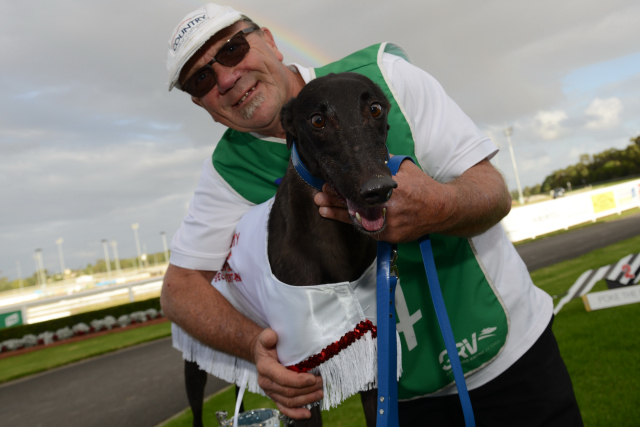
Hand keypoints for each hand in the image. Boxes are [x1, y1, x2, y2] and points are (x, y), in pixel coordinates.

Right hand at [253, 328, 323, 418]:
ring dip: (306, 399)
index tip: (313, 378)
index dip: (298, 381)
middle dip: (307, 389)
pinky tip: (307, 414)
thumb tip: (273, 336)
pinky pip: (285, 408)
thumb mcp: (266, 336)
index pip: (283, 378)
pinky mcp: (275, 397)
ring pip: (289, 401)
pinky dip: (296, 413)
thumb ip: (268, 336)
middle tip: (322, 382)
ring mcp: (270, 392)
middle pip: (289, 392)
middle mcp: (266, 382)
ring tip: (320, 393)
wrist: (262, 354)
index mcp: (265, 368)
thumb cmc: (267, 345)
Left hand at [314, 158, 509, 241]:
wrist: (442, 210)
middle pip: (357, 207)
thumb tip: (365, 153)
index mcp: (395, 190)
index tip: (329, 183)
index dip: (344, 189)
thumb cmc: (423, 187)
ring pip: (359, 221)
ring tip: (322, 208)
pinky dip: (354, 223)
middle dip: (336, 202)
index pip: (363, 190)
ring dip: (339, 215)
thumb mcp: (405, 169)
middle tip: (320, 196)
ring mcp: (391, 226)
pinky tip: (338, 217)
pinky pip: (368, 230)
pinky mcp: (391, 236)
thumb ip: (386, 164)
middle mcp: (392, 210)